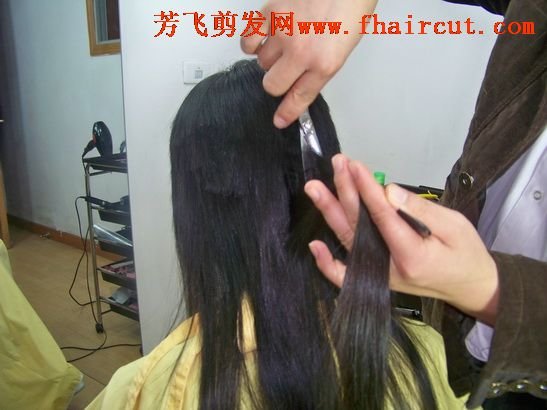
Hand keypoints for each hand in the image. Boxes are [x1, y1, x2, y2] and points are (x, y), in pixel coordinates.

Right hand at [240, 0, 376, 127]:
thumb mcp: (343, 49)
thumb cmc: (350, 11)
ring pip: (262, 62)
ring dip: (269, 59)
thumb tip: (298, 84)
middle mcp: (302, 53)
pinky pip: (248, 40)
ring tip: (281, 45)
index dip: (287, 113)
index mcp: (325, 64)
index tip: (279, 120)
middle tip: (285, 70)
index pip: (298, 98)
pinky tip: (260, 41)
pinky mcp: (271, 14)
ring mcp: (284, 33)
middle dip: (277, 81)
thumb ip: (319, 70)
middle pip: (272, 84)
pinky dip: (251, 44)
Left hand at [304, 154, 499, 324]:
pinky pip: (345, 274)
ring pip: (348, 239)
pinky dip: (327, 263)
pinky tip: (314, 244)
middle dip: (346, 190)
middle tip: (337, 164)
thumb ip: (420, 210)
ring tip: (314, 188)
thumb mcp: (455, 225)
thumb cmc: (467, 254)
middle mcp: (388, 268)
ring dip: (330, 211)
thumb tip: (388, 191)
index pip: (381, 216)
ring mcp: (378, 275)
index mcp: (411, 255)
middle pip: (358, 224)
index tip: (354, 165)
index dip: (366, 188)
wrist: (471, 288)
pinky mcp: (375, 278)